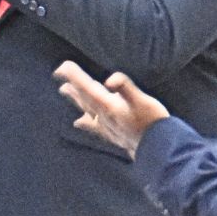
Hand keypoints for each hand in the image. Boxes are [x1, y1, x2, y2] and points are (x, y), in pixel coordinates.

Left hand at [54, 60, 168, 157]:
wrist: (157, 148)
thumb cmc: (152, 121)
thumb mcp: (142, 100)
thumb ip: (125, 87)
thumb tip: (109, 80)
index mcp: (108, 105)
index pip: (87, 87)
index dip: (74, 76)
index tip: (62, 67)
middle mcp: (103, 115)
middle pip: (83, 97)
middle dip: (72, 85)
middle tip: (59, 75)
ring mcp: (106, 126)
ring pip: (86, 109)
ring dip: (75, 99)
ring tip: (64, 91)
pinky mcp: (112, 134)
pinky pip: (93, 125)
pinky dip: (84, 121)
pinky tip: (79, 122)